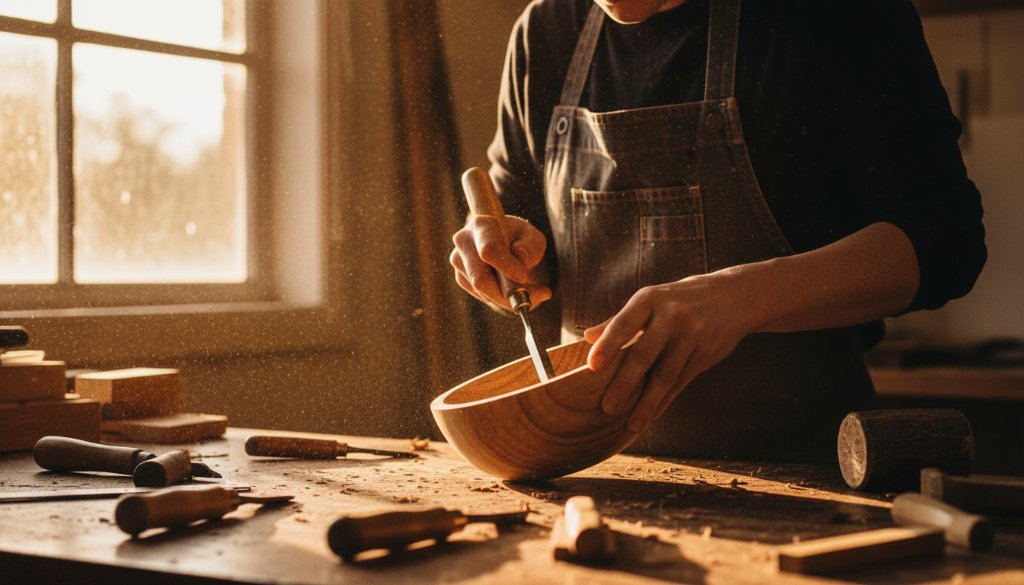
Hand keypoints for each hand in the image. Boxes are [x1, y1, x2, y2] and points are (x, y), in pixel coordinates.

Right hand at [450, 214, 551, 309]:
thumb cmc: (521, 240)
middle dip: (509, 293)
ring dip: (508, 298)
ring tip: (530, 291)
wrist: (505, 243)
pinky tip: (510, 288)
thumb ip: (531, 247)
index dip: (506, 266)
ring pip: (482, 291)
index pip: (489, 249)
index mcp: (481, 224)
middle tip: (537, 295)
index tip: (524, 276)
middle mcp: (464, 241)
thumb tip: (520, 258)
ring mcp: (459, 260)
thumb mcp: (533, 239)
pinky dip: (500, 299)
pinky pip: (481, 296)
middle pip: (481, 278)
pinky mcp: (460, 277)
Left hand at [584, 269, 755, 433]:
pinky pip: (681, 381)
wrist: (733, 297)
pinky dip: (665, 401)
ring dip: (647, 402)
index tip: (592, 366)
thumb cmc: (679, 300)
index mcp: (649, 299)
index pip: (623, 324)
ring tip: (631, 424)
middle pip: (644, 354)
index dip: (607, 345)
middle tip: (607, 407)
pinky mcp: (705, 353)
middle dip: (625, 383)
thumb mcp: (651, 300)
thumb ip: (620, 320)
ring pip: (665, 374)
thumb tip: (587, 337)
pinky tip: (652, 415)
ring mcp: (691, 335)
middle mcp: (670, 316)